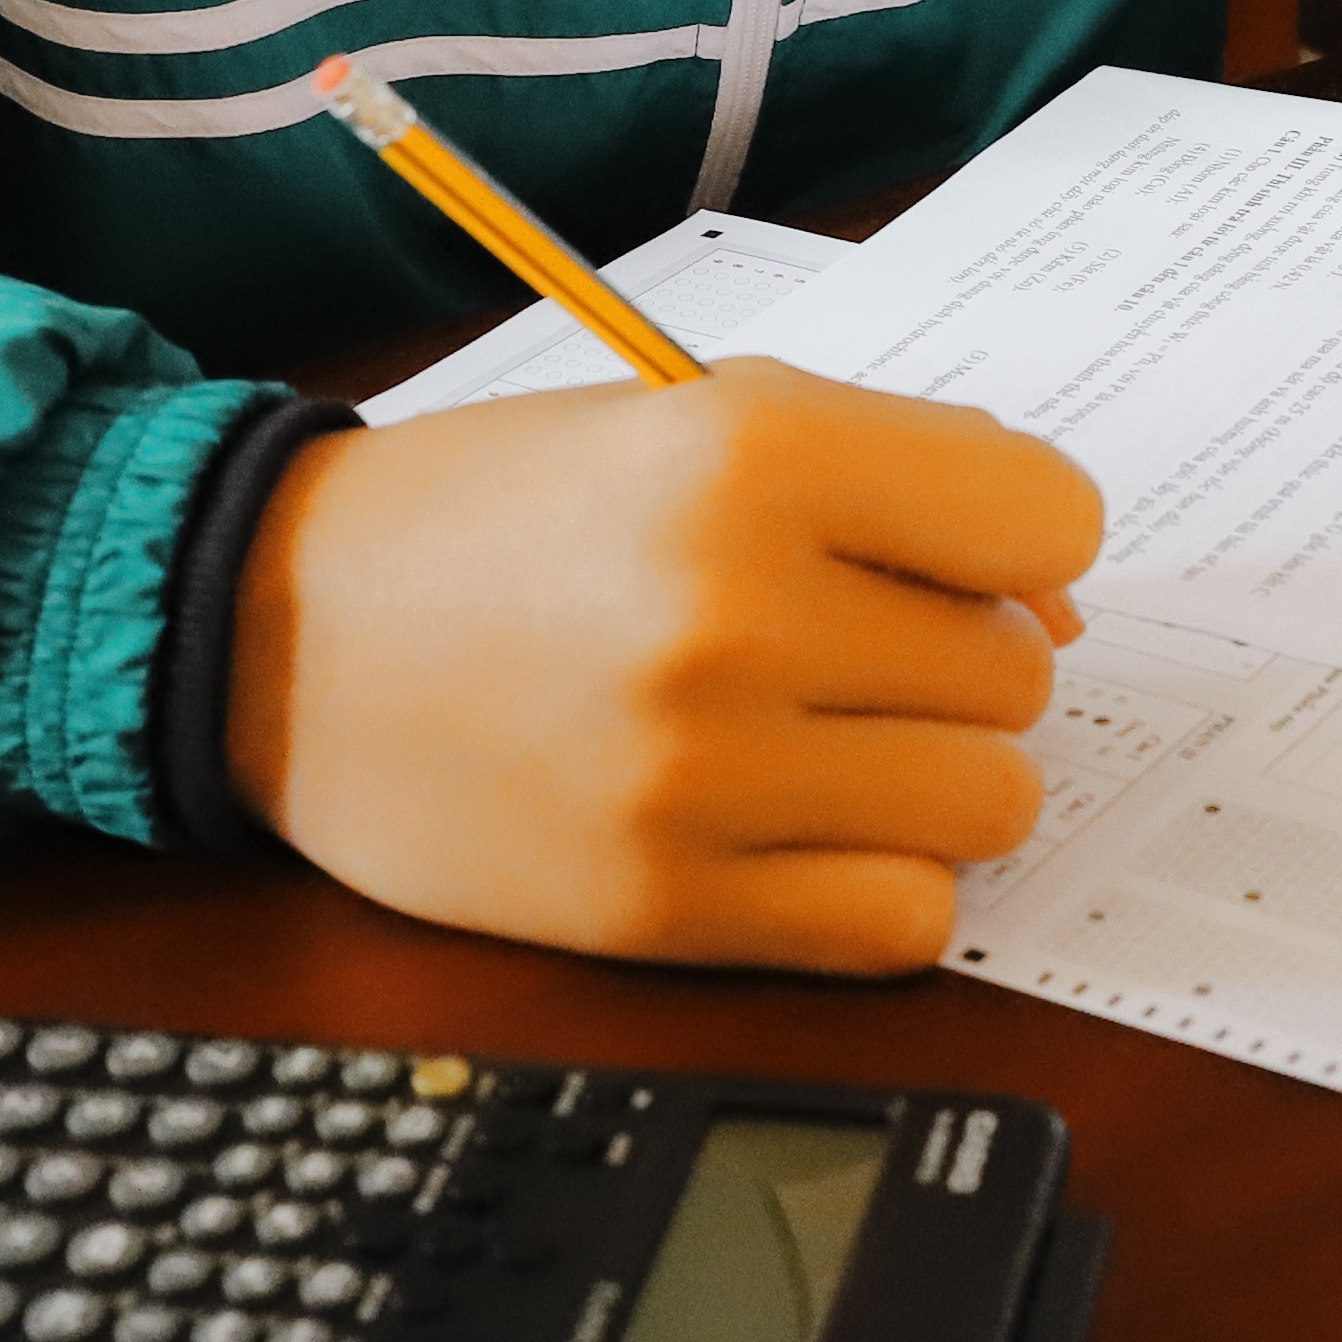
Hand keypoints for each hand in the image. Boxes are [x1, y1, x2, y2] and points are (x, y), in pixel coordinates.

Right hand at [228, 362, 1099, 972]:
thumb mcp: (690, 419)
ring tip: (817, 740)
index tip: (946, 558)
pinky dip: (880, 884)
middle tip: (833, 646)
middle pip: (1019, 675)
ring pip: (989, 803)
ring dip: (928, 776)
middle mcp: (732, 610)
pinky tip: (793, 832)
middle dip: (952, 661)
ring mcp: (698, 774)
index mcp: (747, 451)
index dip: (1017, 545)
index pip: (1051, 522)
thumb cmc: (503, 516)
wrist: (278, 634)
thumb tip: (1063, 606)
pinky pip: (905, 922)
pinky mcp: (662, 906)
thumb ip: (896, 479)